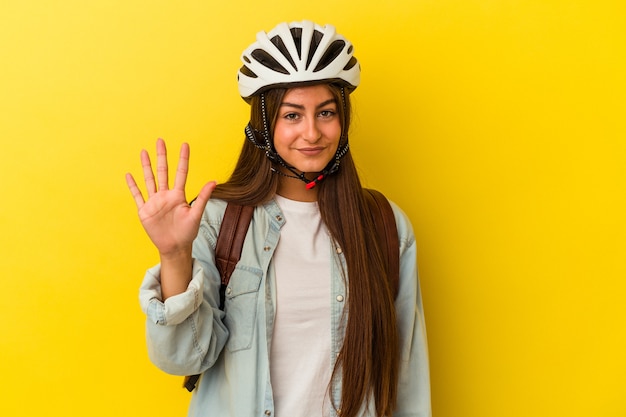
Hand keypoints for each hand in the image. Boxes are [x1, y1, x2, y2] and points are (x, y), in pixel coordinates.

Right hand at [125, 139, 215, 257]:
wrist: (175, 247)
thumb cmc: (188, 232)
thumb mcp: (196, 214)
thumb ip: (203, 197)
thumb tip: (214, 181)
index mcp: (178, 195)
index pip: (181, 173)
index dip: (183, 159)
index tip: (185, 144)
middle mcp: (166, 195)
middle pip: (163, 172)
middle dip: (161, 156)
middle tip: (161, 140)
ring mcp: (155, 202)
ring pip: (149, 180)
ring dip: (146, 166)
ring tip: (144, 152)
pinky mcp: (145, 210)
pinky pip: (138, 196)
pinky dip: (133, 186)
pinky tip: (129, 175)